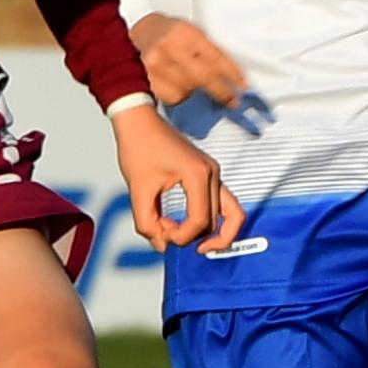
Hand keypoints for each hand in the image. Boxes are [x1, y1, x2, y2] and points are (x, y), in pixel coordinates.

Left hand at [110, 99, 239, 252]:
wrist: (140, 122)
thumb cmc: (139, 146)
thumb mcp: (138, 189)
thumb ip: (148, 222)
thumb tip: (161, 245)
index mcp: (198, 175)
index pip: (201, 220)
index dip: (182, 237)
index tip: (161, 236)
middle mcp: (213, 174)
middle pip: (217, 221)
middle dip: (191, 235)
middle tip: (165, 234)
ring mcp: (214, 173)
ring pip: (228, 214)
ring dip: (208, 231)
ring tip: (185, 238)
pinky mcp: (208, 174)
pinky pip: (220, 205)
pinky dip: (207, 220)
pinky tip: (184, 224)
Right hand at [130, 10, 246, 108]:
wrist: (143, 32)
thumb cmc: (172, 33)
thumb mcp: (194, 32)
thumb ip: (210, 51)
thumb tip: (231, 77)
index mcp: (186, 33)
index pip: (215, 57)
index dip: (232, 74)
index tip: (243, 86)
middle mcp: (171, 48)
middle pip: (203, 77)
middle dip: (222, 92)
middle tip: (233, 102)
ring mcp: (157, 66)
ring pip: (188, 91)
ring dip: (203, 99)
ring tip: (213, 102)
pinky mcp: (149, 80)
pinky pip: (172, 97)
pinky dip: (184, 100)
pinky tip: (190, 98)